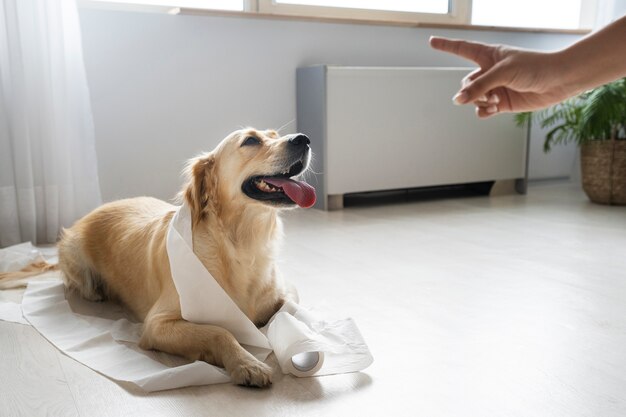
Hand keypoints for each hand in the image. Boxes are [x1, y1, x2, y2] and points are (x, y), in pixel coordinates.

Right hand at [429, 36, 571, 117]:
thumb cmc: (534, 67)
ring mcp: (495, 88)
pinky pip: (482, 110)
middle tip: (486, 94)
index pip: (462, 49)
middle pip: (466, 83)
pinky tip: (494, 109)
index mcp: (489, 55)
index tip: (432, 41)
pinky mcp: (502, 103)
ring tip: (495, 101)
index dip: (446, 45)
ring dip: (480, 102)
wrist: (558, 81)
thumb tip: (458, 100)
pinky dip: (484, 111)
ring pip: (473, 98)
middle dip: (472, 91)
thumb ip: (479, 86)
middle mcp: (490, 71)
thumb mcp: (503, 72)